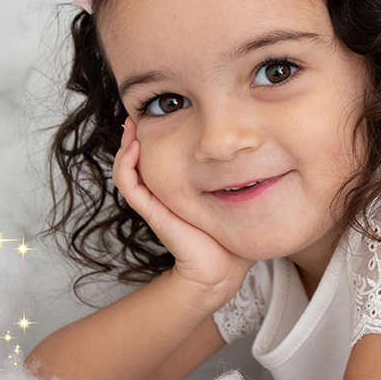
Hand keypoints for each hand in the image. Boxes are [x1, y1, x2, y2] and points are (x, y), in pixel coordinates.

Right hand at [114, 117, 254, 300]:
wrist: (222, 268)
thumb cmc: (229, 233)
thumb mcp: (232, 191)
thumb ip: (235, 171)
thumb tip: (254, 143)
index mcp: (176, 186)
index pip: (156, 153)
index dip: (153, 131)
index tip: (162, 110)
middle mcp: (161, 191)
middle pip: (136, 156)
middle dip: (136, 131)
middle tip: (140, 111)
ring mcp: (155, 201)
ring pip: (127, 167)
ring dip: (126, 143)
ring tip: (133, 123)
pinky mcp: (153, 212)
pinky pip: (130, 185)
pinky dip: (127, 165)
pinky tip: (135, 147)